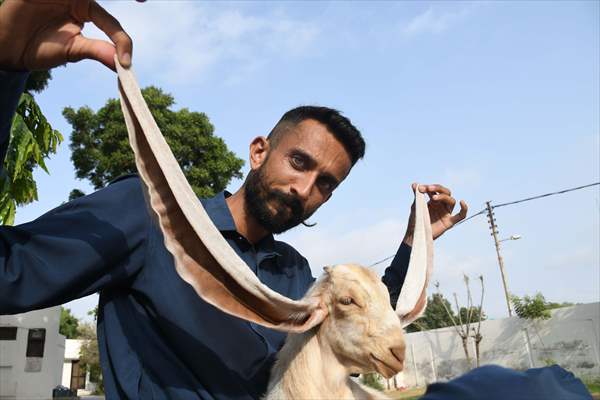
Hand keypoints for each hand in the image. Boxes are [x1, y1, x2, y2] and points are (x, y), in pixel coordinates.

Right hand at [0, 0, 132, 70]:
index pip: (111, 23)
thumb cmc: (43, 49)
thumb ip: (97, 51)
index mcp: (87, 11)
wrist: (10, 48)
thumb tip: (123, 65)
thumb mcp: (73, 50)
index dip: (121, 41)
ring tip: (89, 10)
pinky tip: (65, 0)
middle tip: (145, 1)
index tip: (126, 62)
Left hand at [403, 183, 467, 245]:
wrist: (416, 234)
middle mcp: (441, 205)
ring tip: (433, 198)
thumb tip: (414, 184)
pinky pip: (461, 216)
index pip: (436, 190)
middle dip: (438, 188)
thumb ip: (417, 196)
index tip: (420, 188)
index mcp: (434, 201)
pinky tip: (462, 202)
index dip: (429, 187)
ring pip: (451, 201)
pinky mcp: (449, 222)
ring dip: (443, 197)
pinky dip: (464, 209)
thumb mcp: (416, 206)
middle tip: (428, 188)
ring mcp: (446, 213)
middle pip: (446, 192)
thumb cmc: (416, 220)